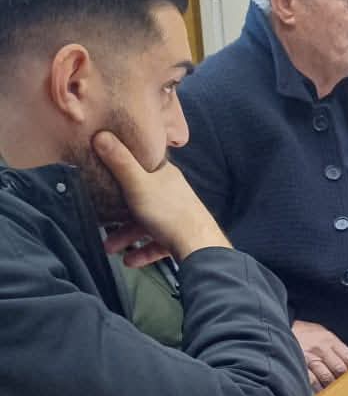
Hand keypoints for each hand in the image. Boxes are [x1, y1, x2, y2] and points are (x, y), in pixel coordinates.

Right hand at [92, 132, 227, 259]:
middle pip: (140, 200)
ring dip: (127, 236)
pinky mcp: (180, 238)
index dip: (126, 166)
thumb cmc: (168, 212)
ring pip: (146, 224)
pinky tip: (130, 261)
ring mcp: (177, 216)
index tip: (108, 171)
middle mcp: (173, 194)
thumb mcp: (138, 183)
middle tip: (101, 223)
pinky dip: (143, 252)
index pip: (145, 166)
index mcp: (165, 176)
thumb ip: (119, 162)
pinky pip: (157, 244)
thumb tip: (100, 134)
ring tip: (110, 248)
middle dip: (119, 214)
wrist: (198, 246)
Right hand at [293, 320, 347, 390]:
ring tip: (335, 390)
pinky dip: (318, 388)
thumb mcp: (325, 334)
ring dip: (332, 385)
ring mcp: (309, 357)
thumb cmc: (306, 333)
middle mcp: (321, 348)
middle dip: (344, 379)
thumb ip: (341, 347)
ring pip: (327, 376)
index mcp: (330, 340)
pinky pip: (311, 381)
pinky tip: (322, 391)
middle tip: (347, 386)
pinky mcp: (299, 365)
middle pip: (339, 368)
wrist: (282, 328)